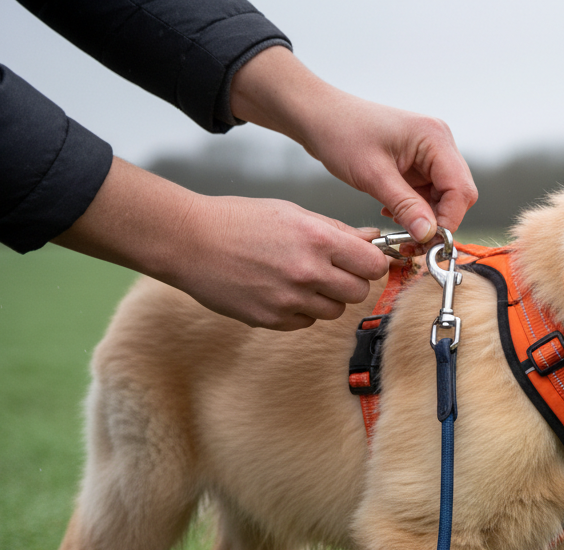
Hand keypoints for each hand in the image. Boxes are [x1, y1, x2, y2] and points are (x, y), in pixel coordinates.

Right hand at [54, 157, 390, 329]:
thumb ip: (336, 231)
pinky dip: (301, 310)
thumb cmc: (239, 221)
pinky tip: (281, 291)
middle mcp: (307, 272)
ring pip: (334, 311)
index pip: (373, 265)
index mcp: (317, 239)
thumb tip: (371, 240)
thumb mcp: (292, 213)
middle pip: (359, 292)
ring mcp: (290, 300)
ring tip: (300, 278)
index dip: (371, 263)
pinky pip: (306, 322)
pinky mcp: (273, 320)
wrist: (190, 242)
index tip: (362, 260)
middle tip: (331, 270)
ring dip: (326, 298)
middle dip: (350, 281)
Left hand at [229, 46, 477, 242]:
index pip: (460, 190)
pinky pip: (428, 194)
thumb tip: (429, 236)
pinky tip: (392, 211)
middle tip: (412, 241)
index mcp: (435, 138)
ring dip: (425, 218)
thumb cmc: (342, 134)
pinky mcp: (419, 163)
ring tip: (398, 226)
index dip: (448, 221)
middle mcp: (439, 143)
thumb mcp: (373, 176)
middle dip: (438, 222)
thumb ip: (405, 206)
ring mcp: (430, 153)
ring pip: (444, 199)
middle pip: (458, 195)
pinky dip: (415, 210)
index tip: (426, 242)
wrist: (319, 116)